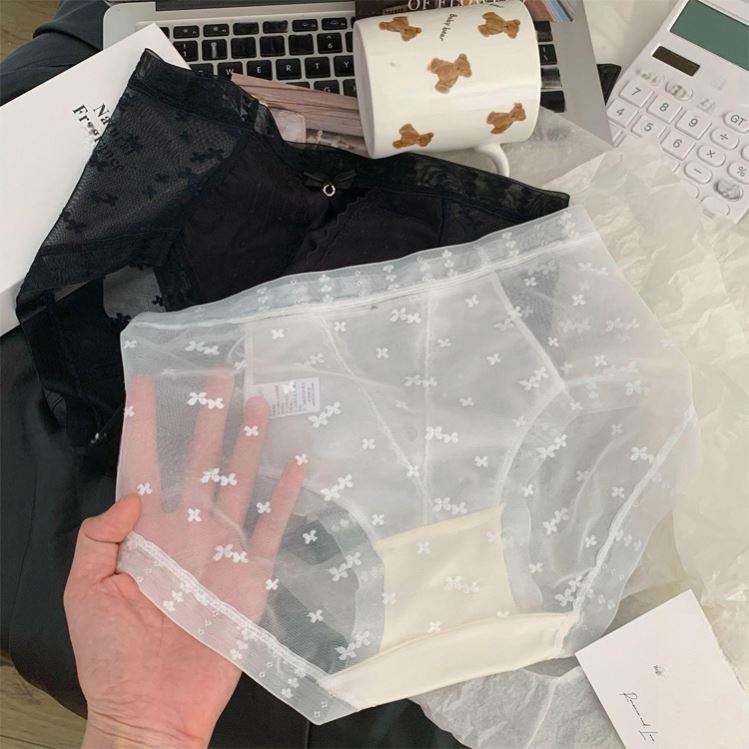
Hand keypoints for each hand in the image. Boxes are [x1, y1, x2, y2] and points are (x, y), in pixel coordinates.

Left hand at [64, 376, 303, 747]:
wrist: (153, 705)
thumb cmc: (111, 654)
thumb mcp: (84, 591)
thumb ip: (99, 537)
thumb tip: (132, 496)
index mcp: (145, 532)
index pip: (145, 466)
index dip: (144, 427)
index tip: (146, 386)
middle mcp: (187, 530)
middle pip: (200, 464)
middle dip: (209, 420)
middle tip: (219, 379)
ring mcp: (221, 548)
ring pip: (239, 484)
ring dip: (250, 445)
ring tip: (260, 406)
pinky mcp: (250, 572)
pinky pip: (270, 527)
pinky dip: (285, 497)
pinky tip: (295, 465)